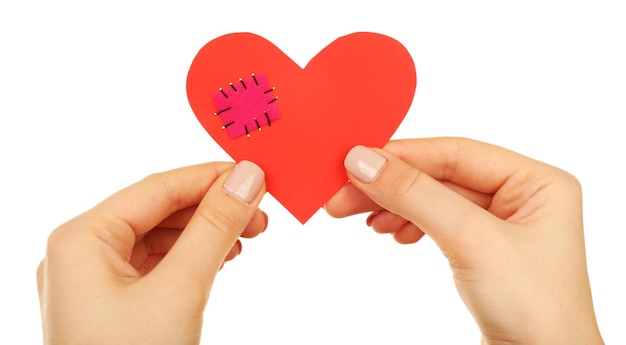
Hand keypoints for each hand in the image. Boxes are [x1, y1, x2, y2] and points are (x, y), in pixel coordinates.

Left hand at [37, 161, 265, 344]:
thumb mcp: (180, 290)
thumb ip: (214, 227)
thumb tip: (246, 178)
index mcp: (81, 239)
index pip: (157, 188)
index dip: (210, 177)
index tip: (255, 174)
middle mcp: (83, 254)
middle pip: (160, 211)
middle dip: (213, 208)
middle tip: (261, 211)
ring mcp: (96, 281)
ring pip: (162, 237)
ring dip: (208, 232)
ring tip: (250, 234)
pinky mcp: (114, 304)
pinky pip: (159, 264)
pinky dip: (194, 257)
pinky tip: (224, 256)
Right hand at [326, 137, 603, 343]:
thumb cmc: (535, 310)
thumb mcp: (472, 241)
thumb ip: (416, 195)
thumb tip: (365, 162)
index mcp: (536, 182)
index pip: (456, 153)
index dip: (402, 156)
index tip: (355, 161)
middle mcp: (520, 197)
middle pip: (439, 176)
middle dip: (390, 186)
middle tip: (342, 194)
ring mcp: (500, 225)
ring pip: (432, 199)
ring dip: (393, 205)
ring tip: (359, 217)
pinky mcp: (481, 250)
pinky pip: (435, 222)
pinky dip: (407, 224)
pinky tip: (391, 232)